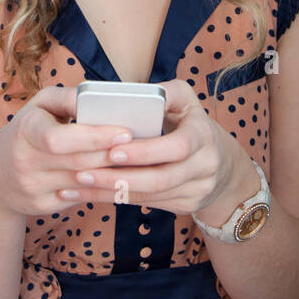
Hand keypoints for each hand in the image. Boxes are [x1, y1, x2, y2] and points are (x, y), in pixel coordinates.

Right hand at [0, 85, 134, 216]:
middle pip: (77, 163)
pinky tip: (117, 180)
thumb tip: (98, 97)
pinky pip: (77, 199)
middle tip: (142, 148)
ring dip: (111, 174)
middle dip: (112, 156)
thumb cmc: (28, 130)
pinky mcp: (39, 207)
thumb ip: (68, 98)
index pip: (60, 138)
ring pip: (82, 183)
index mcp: (25, 130)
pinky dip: (98, 189)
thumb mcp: (39, 106)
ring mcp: (31, 188)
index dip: (94, 137)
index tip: (125, 132)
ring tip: (137, 163)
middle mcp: (24, 162)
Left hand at [64, 79, 256, 216]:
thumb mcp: (185, 101)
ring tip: (76, 186)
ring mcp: (198, 190)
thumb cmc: (190, 123)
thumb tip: (129, 93)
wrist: (223, 163)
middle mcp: (206, 165)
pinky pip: (148, 204)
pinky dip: (117, 200)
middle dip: (119, 178)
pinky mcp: (187, 206)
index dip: (145, 151)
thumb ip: (163, 93)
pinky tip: (90, 195)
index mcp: (203, 134)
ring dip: (110, 192)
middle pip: (161, 179)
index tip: (112, 151)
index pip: (178, 147)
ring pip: (150, 197)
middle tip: (82, 173)